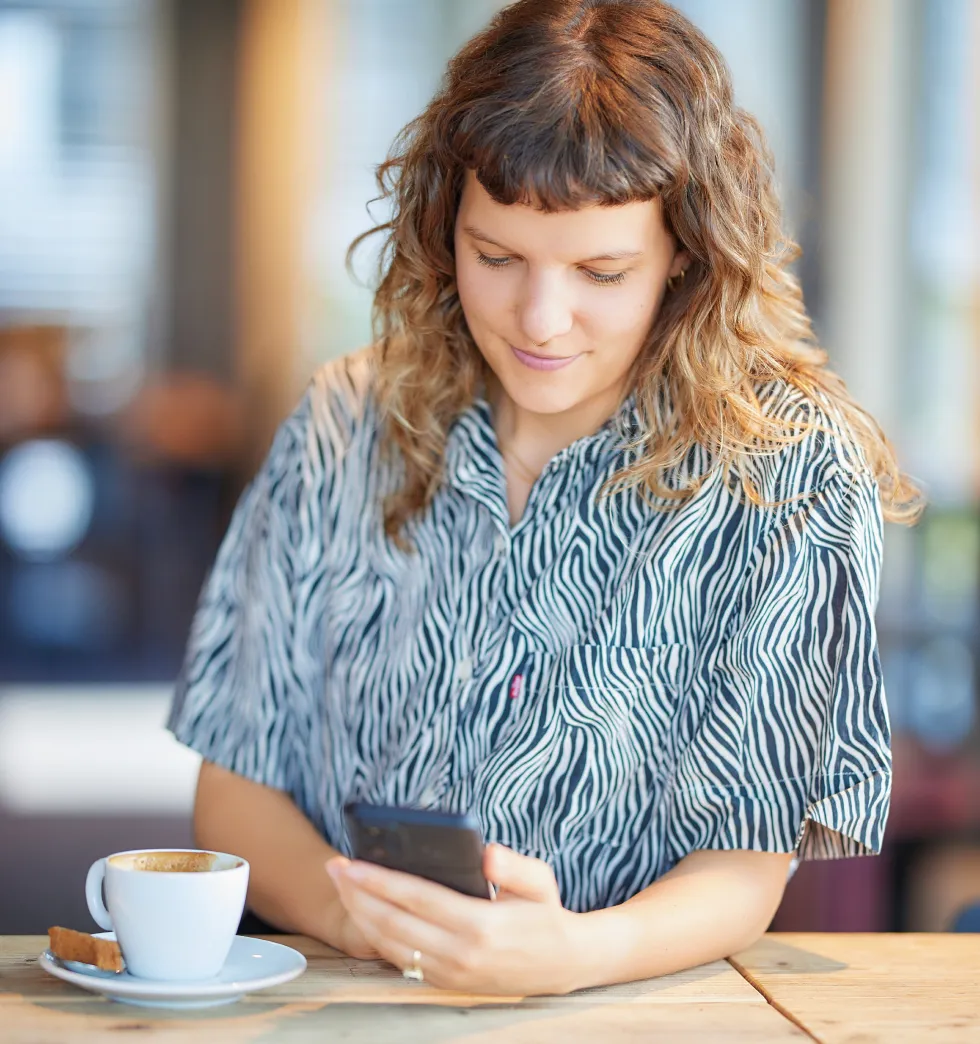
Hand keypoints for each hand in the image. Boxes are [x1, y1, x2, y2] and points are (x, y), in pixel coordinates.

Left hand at [326, 844, 581, 994]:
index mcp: (480, 926)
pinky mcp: (446, 983)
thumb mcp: (540, 882)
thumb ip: (513, 865)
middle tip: (333, 868)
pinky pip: (400, 959)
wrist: (562, 965)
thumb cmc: (546, 914)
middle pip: (393, 923)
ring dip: (360, 914)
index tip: (350, 862)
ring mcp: (450, 974)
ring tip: (342, 886)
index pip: (417, 898)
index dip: (379, 880)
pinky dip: (375, 936)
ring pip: (390, 944)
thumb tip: (485, 852)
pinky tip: (364, 912)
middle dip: (357, 894)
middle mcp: (460, 954)